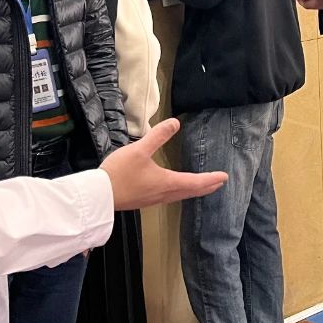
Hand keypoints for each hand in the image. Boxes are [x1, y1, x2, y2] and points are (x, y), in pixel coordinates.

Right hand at [100, 117, 226, 210]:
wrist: (98, 196)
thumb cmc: (120, 172)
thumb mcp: (139, 149)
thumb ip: (158, 136)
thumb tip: (175, 122)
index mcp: (166, 182)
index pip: (195, 181)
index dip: (210, 178)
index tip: (224, 177)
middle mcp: (163, 194)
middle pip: (190, 191)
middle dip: (206, 186)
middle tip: (219, 183)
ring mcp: (153, 199)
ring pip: (180, 195)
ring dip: (193, 190)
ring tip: (201, 186)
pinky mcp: (144, 200)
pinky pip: (169, 197)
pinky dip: (180, 192)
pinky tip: (173, 188)